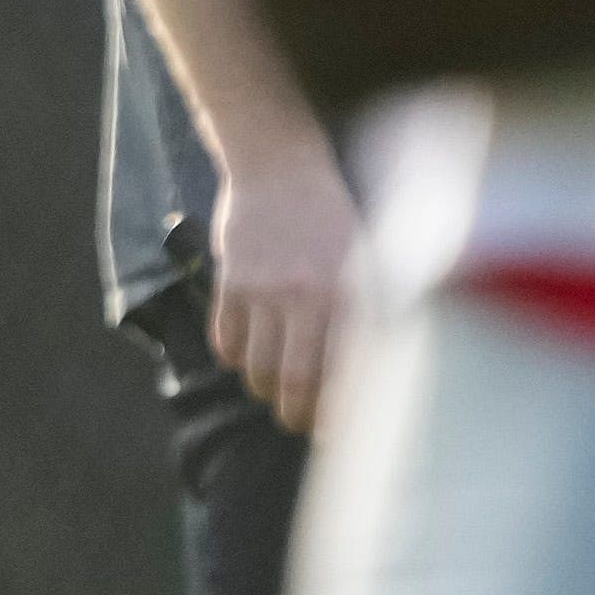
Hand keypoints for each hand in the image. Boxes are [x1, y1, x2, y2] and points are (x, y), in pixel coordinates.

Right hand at [204, 132, 360, 433]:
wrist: (278, 163)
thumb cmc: (330, 217)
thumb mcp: (362, 260)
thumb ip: (364, 315)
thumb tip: (368, 380)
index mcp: (348, 293)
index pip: (343, 376)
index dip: (337, 415)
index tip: (336, 431)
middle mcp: (306, 294)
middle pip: (294, 384)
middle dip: (297, 415)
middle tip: (300, 421)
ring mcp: (264, 288)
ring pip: (257, 370)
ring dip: (264, 388)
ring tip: (274, 385)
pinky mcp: (230, 280)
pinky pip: (226, 342)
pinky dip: (235, 357)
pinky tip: (248, 349)